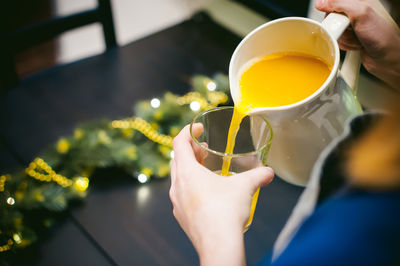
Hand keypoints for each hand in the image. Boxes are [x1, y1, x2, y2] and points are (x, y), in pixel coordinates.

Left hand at [169, 124, 273, 265]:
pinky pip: (181, 195)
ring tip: (206, 168)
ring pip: (178, 178)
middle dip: (190, 150)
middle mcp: (177, 185)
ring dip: (190, 169)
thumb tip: (269, 172)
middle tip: (203, 148)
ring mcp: (177, 202)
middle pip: (177, 160)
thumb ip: (258, 175)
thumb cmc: (226, 212)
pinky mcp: (181, 216)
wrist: (218, 245)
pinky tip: (207, 193)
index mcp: (187, 172)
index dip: (187, 131)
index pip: (178, 143)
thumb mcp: (245, 187)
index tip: (198, 128)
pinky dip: (190, 187)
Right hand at [316, 0, 399, 88]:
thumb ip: (340, 4)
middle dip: (337, 25)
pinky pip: (338, 39)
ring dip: (342, 37)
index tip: (334, 18)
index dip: (331, 9)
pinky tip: (355, 44)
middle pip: (333, 15)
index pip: (336, 1)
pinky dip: (344, 44)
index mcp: (361, 1)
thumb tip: (321, 3)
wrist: (387, 59)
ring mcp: (355, 25)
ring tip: (356, 38)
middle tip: (348, 28)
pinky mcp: (352, 37)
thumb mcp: (361, 13)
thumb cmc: (382, 37)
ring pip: (334, 28)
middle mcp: (358, 12)